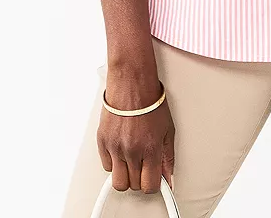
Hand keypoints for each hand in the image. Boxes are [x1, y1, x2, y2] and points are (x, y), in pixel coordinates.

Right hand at [96, 76, 175, 194]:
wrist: (132, 84)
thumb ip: (168, 157)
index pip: (150, 185)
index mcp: (150, 148)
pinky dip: (114, 162)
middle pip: (133, 185)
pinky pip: (107, 166)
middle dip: (140, 178)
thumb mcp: (168, 129)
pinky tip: (121, 150)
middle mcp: (132, 150)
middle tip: (143, 165)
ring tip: (132, 161)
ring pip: (118, 181)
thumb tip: (168, 177)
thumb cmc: (151, 102)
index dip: (153, 185)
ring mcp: (115, 147)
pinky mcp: (102, 141)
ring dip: (126, 174)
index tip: (153, 179)